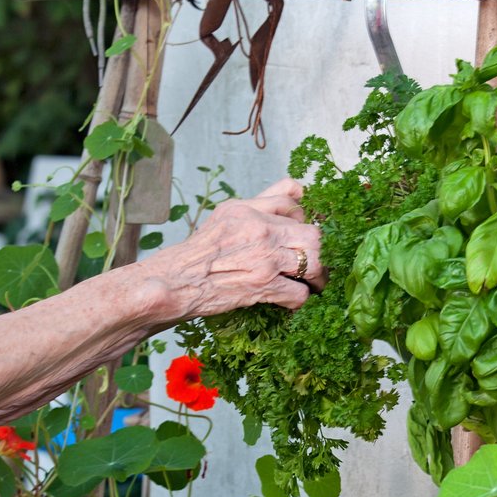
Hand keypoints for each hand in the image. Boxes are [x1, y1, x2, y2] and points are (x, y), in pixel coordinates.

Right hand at [150, 178, 324, 319]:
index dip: (304, 217)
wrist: (176, 281)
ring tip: (314, 284)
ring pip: (313, 263)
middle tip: (316, 263)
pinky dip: (300, 299)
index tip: (303, 232)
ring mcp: (264, 258)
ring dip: (318, 277)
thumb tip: (294, 196)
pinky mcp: (264, 286)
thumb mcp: (224, 215)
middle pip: (313, 234)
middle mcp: (260, 229)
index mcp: (249, 209)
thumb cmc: (197, 253)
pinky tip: (291, 300)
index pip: (293, 200)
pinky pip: (299, 292)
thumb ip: (257, 205)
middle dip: (320, 251)